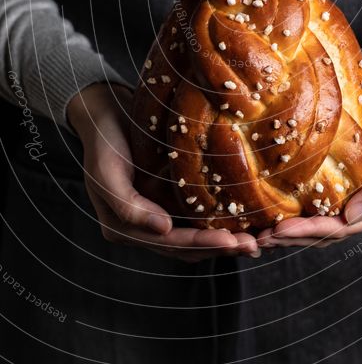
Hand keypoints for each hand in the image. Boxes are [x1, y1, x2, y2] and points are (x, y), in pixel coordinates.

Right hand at [68, 83, 260, 261]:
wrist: (103, 115)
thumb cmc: (103, 140)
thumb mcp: (106, 171)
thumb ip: (129, 205)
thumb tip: (164, 229)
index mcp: (123, 230)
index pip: (169, 243)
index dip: (201, 243)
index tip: (232, 241)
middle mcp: (142, 229)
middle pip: (187, 248)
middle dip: (220, 248)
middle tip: (254, 244)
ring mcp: (156, 216)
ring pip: (195, 237)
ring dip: (224, 241)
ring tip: (256, 239)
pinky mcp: (169, 200)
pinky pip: (197, 217)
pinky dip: (218, 222)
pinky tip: (242, 218)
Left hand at [257, 63, 361, 248]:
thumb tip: (350, 219)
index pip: (341, 228)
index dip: (311, 232)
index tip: (280, 230)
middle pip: (327, 233)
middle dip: (295, 236)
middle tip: (263, 237)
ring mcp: (355, 200)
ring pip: (321, 226)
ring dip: (293, 232)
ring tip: (263, 234)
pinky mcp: (343, 187)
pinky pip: (318, 207)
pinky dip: (298, 215)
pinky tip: (276, 214)